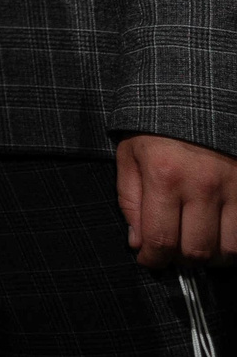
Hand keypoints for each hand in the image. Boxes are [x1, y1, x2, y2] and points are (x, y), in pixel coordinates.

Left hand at [117, 133, 236, 267]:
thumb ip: (130, 201)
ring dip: (212, 256)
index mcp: (164, 176)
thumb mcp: (130, 155)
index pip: (160, 239)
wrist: (196, 96)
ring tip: (197, 243)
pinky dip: (235, 243)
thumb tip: (138, 242)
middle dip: (181, 260)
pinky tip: (219, 233)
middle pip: (197, 251)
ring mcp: (234, 187)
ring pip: (230, 249)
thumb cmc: (156, 127)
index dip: (153, 259)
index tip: (149, 259)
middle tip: (172, 251)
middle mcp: (202, 185)